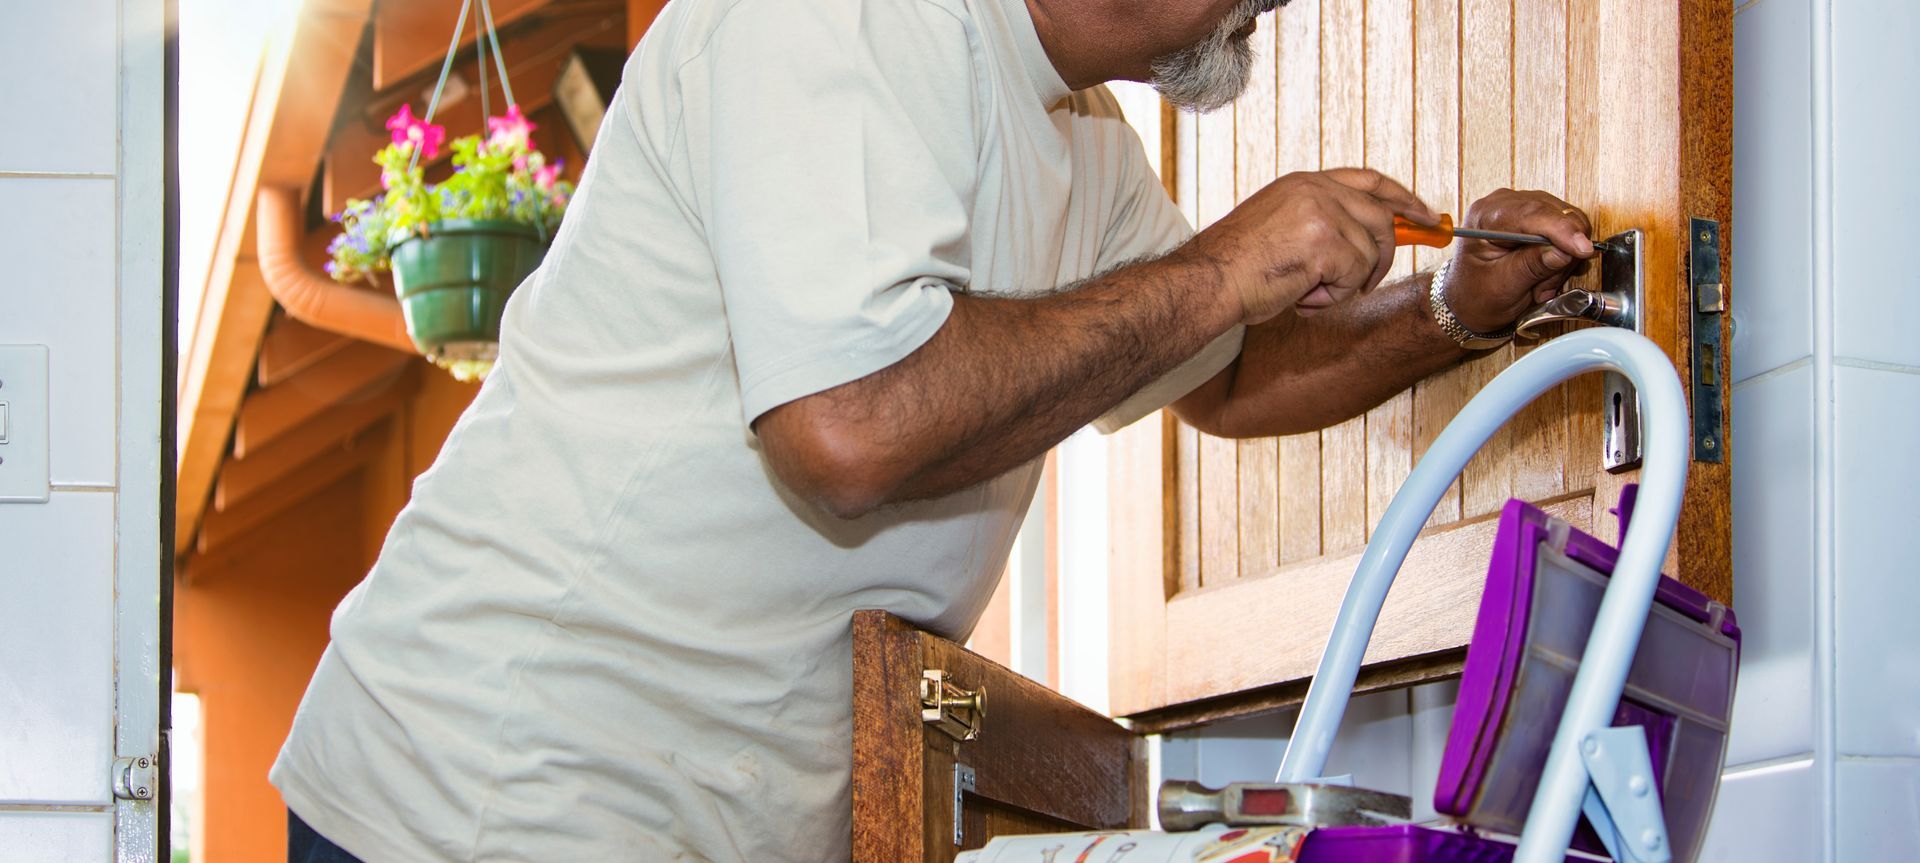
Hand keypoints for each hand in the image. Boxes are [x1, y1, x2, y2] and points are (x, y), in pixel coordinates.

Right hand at [1184, 168, 1436, 325]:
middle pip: (1381, 219)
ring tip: (1305, 292)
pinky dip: (1333, 297)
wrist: (1207, 282)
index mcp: (1304, 182)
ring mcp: (1322, 211)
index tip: (1426, 215)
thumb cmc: (1235, 268)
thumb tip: (1368, 243)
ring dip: (1344, 284)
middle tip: (1367, 284)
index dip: (1403, 198)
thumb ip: (1321, 224)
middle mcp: (1316, 188)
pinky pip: (1356, 276)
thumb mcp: (1281, 229)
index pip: (1370, 181)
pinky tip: (1300, 297)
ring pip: (1370, 253)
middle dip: (1384, 256)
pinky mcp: (1326, 240)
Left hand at [1446, 189, 1598, 333]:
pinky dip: (1565, 253)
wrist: (1468, 301)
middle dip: (1562, 252)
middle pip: (1555, 214)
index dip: (1562, 230)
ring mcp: (1522, 207)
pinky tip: (1546, 273)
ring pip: (1568, 221)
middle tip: (1544, 286)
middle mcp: (1503, 204)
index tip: (1582, 249)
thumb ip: (1531, 267)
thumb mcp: (1502, 287)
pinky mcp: (1538, 216)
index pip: (1532, 213)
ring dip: (1563, 257)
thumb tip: (1563, 251)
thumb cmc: (1475, 296)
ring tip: (1540, 283)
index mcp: (1485, 216)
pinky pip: (1569, 228)